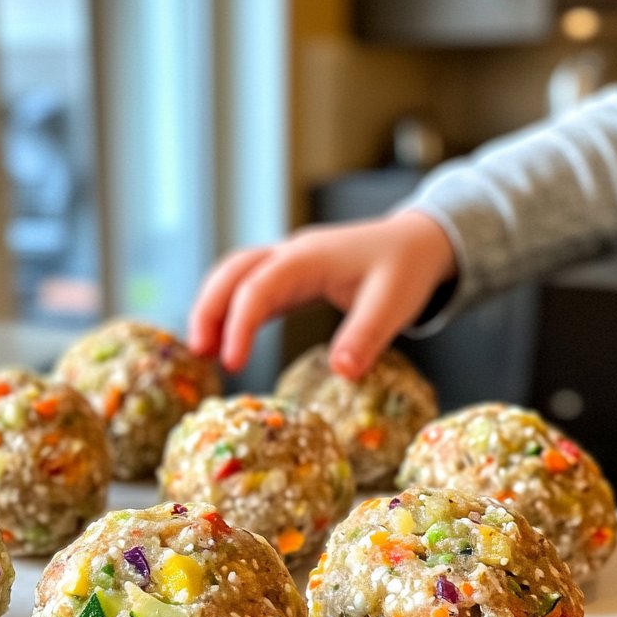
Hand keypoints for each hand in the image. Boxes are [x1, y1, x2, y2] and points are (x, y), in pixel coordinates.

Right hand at [188, 210, 456, 379]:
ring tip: (203, 352)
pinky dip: (230, 312)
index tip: (232, 363)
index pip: (258, 287)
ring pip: (233, 277)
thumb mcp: (394, 303)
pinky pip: (249, 289)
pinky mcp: (289, 278)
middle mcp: (289, 255)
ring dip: (212, 308)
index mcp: (308, 257)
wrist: (418, 241)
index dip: (239, 324)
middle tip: (198, 353)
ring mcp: (286, 264)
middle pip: (231, 273)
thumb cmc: (406, 267)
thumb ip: (366, 336)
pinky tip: (225, 342)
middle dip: (208, 310)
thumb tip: (341, 374)